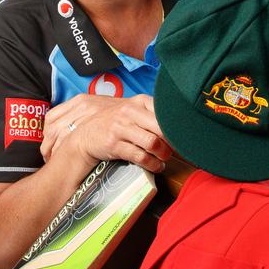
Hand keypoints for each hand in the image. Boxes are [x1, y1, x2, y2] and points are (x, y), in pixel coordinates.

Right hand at [41, 94, 171, 173]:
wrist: (86, 135)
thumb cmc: (115, 124)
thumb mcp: (134, 112)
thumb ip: (154, 115)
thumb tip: (180, 128)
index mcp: (139, 101)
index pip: (165, 111)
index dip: (177, 127)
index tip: (182, 136)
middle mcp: (130, 111)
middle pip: (162, 128)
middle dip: (172, 142)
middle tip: (176, 150)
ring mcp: (121, 127)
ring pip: (153, 142)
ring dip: (163, 155)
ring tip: (164, 159)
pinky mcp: (114, 143)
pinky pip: (140, 156)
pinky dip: (152, 164)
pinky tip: (155, 166)